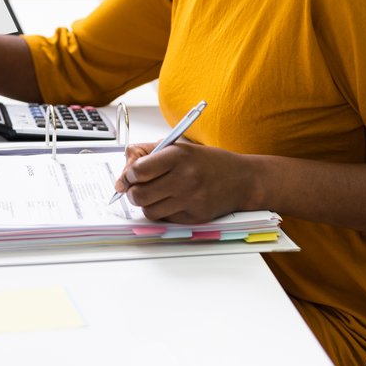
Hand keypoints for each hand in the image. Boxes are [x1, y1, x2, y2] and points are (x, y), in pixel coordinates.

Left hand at [114, 139, 252, 223]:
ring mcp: (191, 200)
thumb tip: (123, 173)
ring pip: (149, 211)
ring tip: (155, 195)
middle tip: (136, 189)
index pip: (138, 170)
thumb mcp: (178, 146)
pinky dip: (163, 212)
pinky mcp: (196, 217)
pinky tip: (172, 202)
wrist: (242, 179)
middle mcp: (185, 178)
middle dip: (132, 192)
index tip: (130, 175)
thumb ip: (147, 153)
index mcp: (178, 156)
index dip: (128, 174)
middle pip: (139, 194)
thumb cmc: (207, 161)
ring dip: (146, 204)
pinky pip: (166, 220)